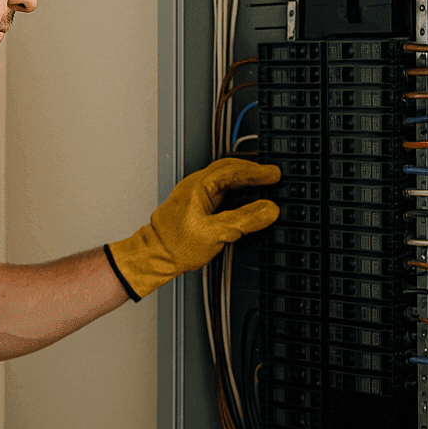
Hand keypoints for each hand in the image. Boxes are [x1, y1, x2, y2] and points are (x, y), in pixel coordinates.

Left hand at [106, 158, 280, 298]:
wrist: (153, 258)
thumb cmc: (174, 246)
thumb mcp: (215, 233)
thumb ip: (244, 219)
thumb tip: (268, 210)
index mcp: (197, 186)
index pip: (232, 169)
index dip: (256, 171)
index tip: (274, 175)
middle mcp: (195, 186)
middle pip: (228, 170)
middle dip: (252, 172)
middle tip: (272, 177)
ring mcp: (194, 196)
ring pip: (224, 181)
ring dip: (244, 182)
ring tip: (263, 185)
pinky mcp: (195, 208)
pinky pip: (220, 194)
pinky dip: (236, 194)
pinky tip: (245, 202)